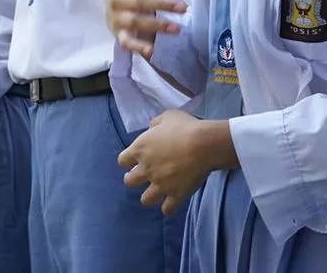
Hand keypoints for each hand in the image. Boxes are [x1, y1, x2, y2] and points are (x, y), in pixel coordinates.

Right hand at [107, 0, 186, 58]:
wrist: (120, 9)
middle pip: (139, 1)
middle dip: (162, 4)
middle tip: (183, 8)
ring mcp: (116, 17)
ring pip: (136, 21)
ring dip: (158, 25)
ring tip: (177, 28)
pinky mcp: (118, 34)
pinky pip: (126, 41)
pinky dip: (137, 46)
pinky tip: (151, 50)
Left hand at [117, 109, 235, 215]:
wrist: (203, 144)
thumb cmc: (185, 127)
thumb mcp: (167, 116)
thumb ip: (156, 123)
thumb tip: (151, 129)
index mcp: (140, 149)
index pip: (122, 160)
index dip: (128, 161)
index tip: (135, 160)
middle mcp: (146, 169)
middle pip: (129, 182)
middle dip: (134, 180)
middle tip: (144, 176)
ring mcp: (160, 185)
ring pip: (145, 200)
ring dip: (150, 196)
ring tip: (157, 192)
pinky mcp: (175, 195)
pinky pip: (167, 209)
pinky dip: (169, 208)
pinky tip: (172, 203)